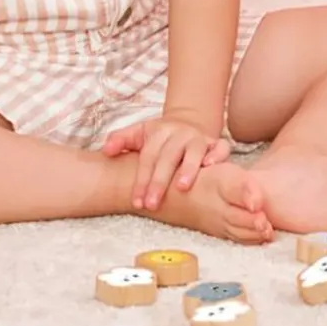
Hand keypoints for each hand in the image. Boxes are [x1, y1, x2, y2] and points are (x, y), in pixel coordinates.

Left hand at [102, 114, 231, 210]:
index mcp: (158, 132)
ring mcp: (198, 138)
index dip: (141, 179)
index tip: (137, 201)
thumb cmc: (160, 137)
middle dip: (159, 181)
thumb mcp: (139, 134)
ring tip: (182, 187)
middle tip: (152, 204)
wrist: (187, 122)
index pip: (148, 157)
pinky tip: (210, 168)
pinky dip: (218, 156)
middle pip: (168, 157)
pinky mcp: (215, 142)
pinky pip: (220, 147)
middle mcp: (179, 134)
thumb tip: (106, 150)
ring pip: (194, 151)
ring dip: (189, 168)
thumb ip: (120, 140)